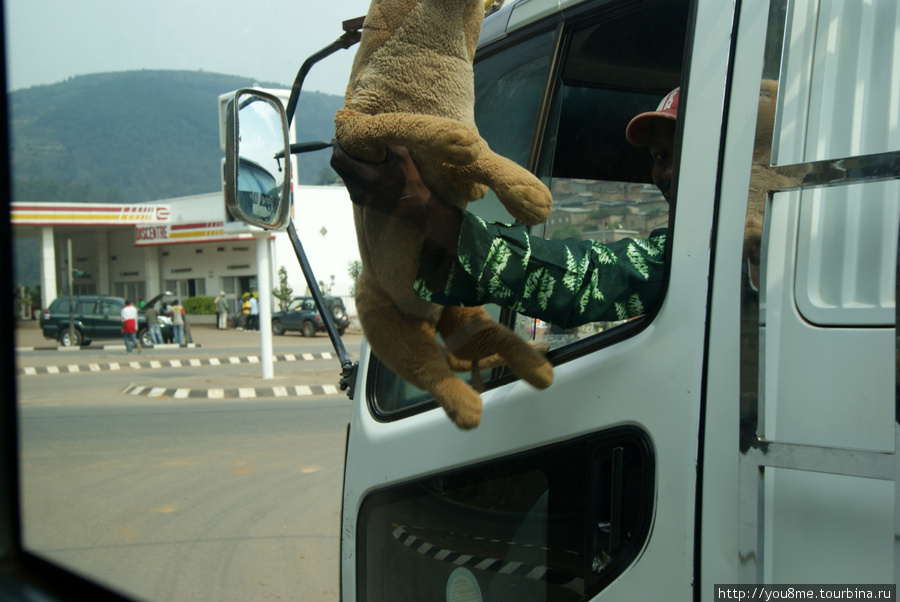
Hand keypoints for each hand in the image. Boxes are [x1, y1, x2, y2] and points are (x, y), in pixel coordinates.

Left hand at [330, 141, 462, 253]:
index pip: (339, 158)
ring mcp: (357, 197)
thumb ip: (384, 141)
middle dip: (339, 152)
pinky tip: (362, 167)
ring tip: (355, 154)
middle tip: (347, 143)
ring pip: (341, 174)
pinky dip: (351, 172)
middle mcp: (358, 189)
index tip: (343, 137)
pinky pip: (348, 182)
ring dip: (345, 163)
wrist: (416, 207)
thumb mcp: (401, 155)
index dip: (337, 145)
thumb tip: (370, 129)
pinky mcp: (359, 201)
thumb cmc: (411, 180)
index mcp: (367, 177)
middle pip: (336, 166)